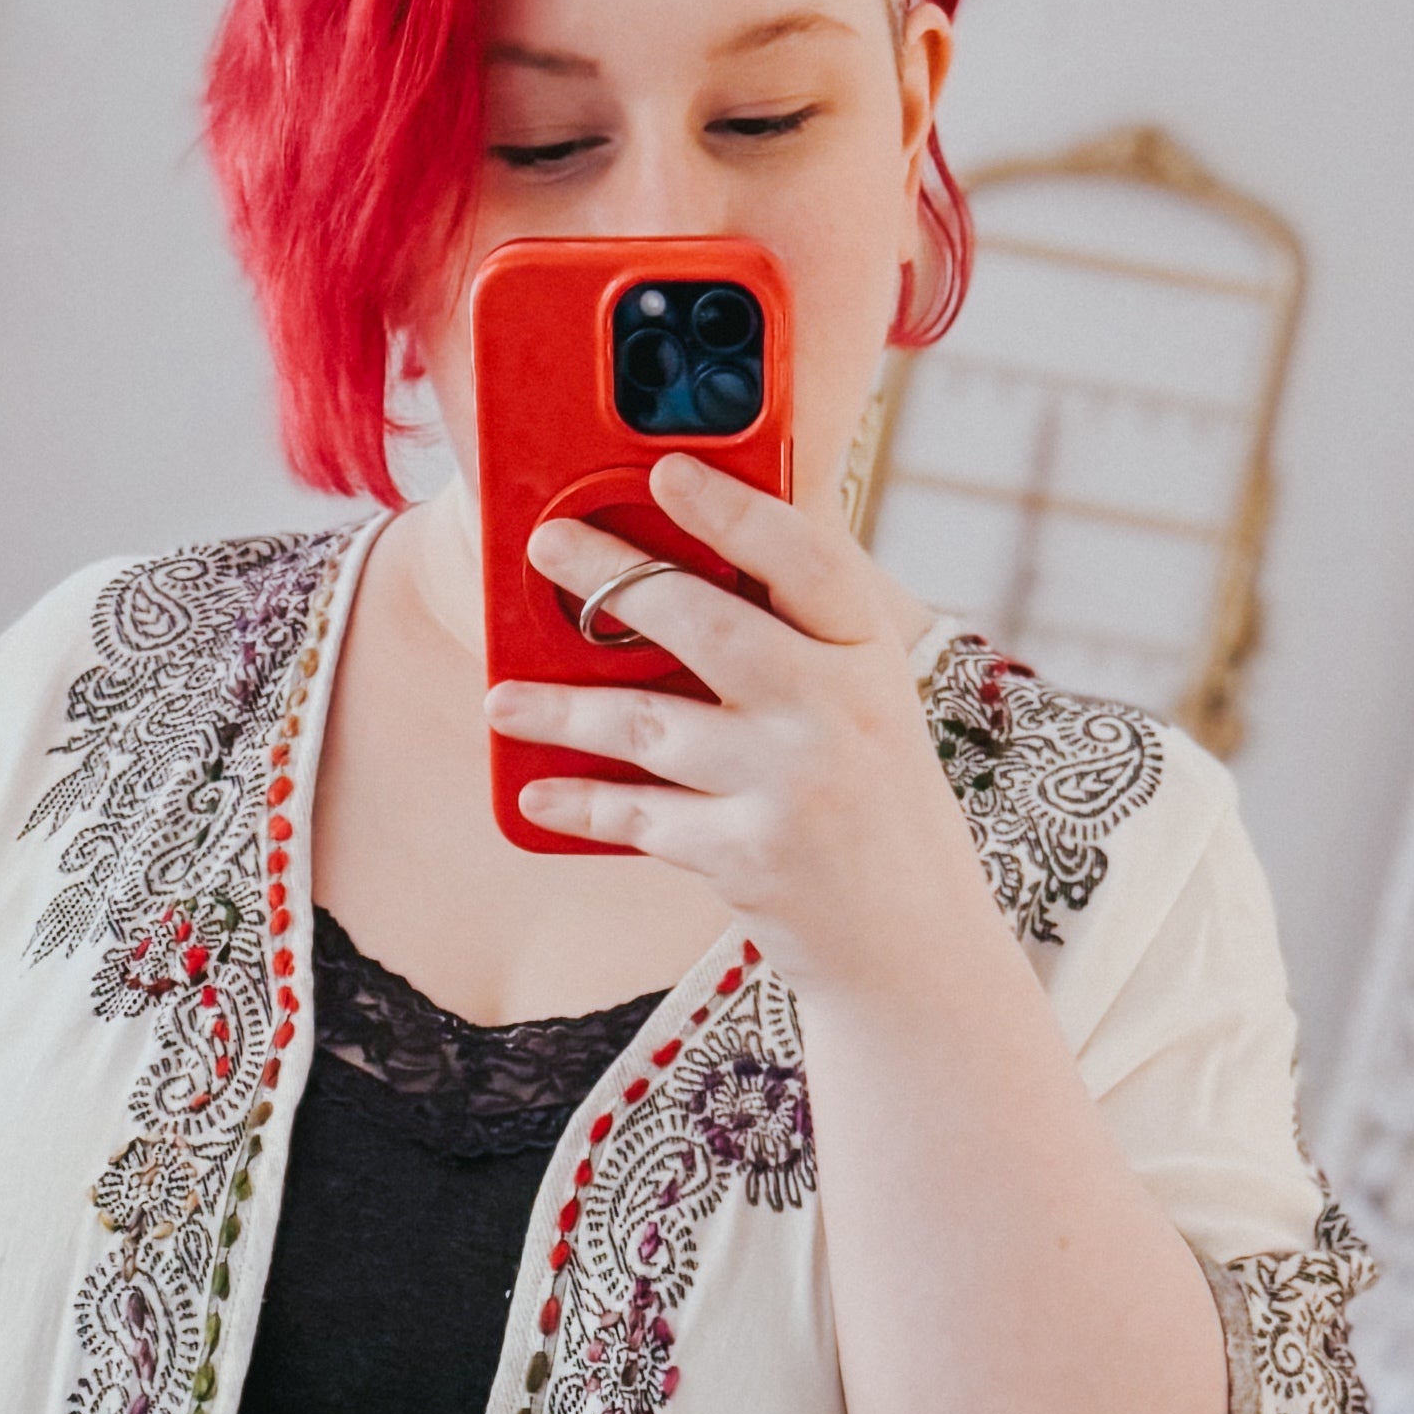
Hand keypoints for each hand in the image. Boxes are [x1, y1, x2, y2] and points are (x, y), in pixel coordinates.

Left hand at [485, 459, 991, 1000]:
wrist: (915, 943)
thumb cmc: (872, 806)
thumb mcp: (866, 708)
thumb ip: (799, 641)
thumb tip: (682, 563)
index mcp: (868, 653)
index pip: (803, 558)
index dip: (734, 508)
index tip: (666, 470)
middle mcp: (837, 709)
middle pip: (707, 624)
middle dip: (614, 580)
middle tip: (545, 544)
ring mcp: (792, 784)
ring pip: (649, 725)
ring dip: (562, 711)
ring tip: (498, 700)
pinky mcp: (750, 857)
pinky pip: (641, 818)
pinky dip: (582, 806)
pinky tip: (536, 794)